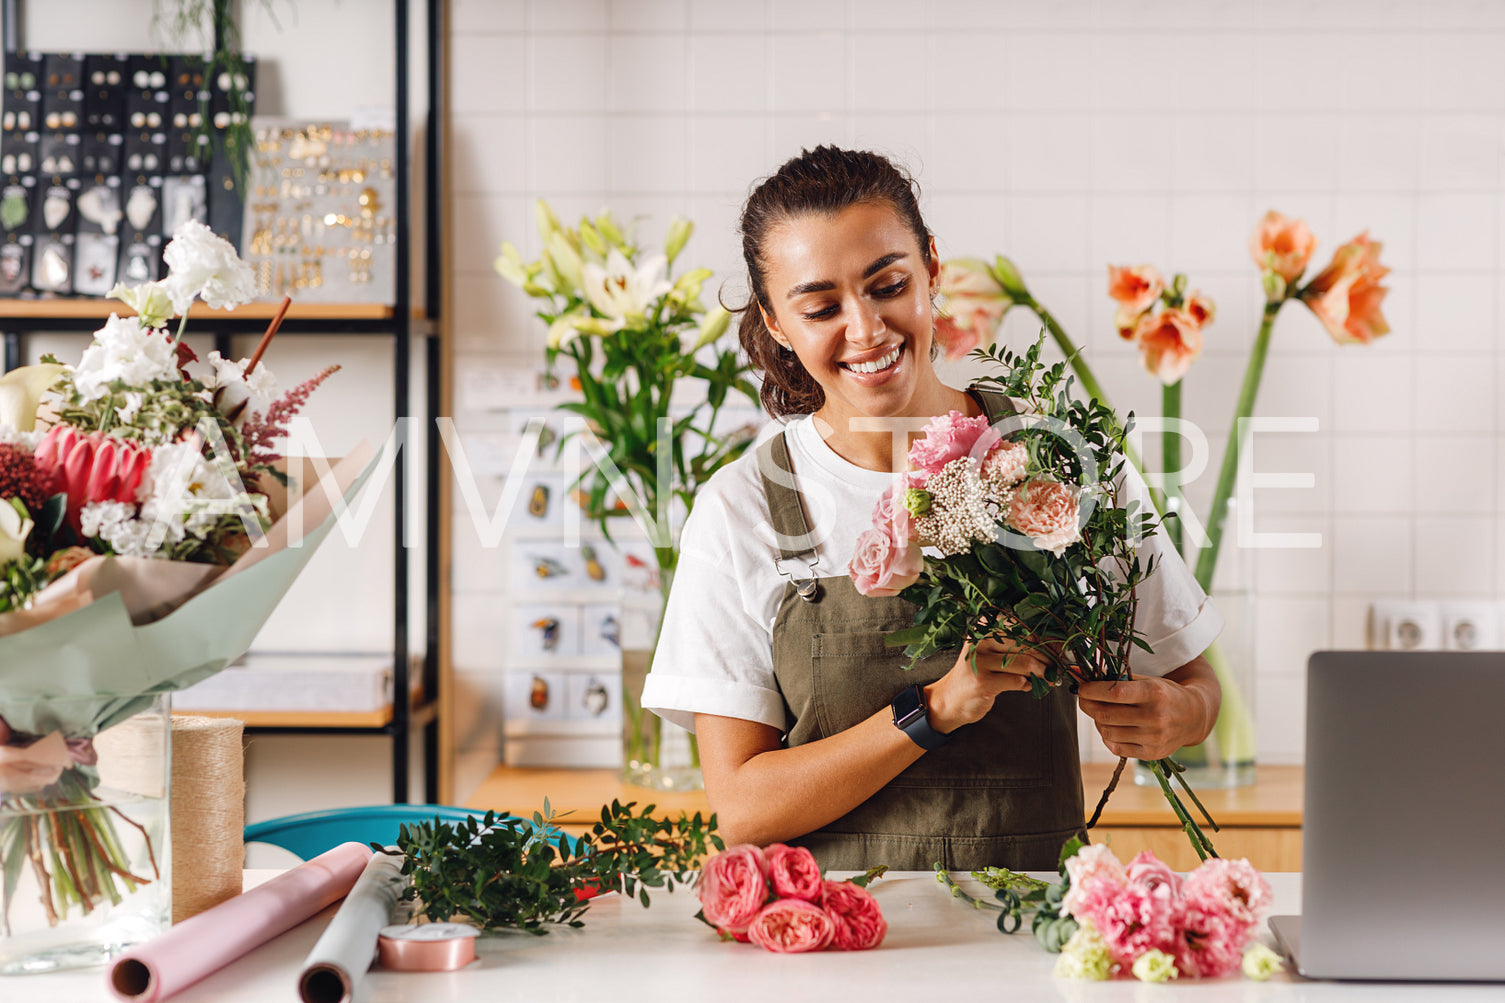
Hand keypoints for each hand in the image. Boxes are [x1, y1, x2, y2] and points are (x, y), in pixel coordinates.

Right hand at [925, 638, 1049, 733]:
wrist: (951, 699)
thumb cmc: (978, 674)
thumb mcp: (993, 654)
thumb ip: (1018, 648)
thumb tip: (1053, 649)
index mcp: (984, 627)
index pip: (1022, 627)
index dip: (1043, 639)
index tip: (1057, 650)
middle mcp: (980, 640)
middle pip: (1026, 644)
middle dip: (1047, 657)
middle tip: (1056, 666)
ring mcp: (981, 660)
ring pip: (1026, 663)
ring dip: (1043, 672)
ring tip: (1049, 678)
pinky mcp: (983, 681)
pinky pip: (1018, 681)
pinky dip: (1028, 685)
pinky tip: (1027, 686)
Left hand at [1076, 671, 1214, 760]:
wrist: (1194, 717)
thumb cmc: (1165, 694)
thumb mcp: (1147, 680)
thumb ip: (1114, 677)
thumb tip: (1076, 671)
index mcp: (1155, 693)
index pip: (1115, 693)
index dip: (1092, 691)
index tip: (1081, 687)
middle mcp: (1156, 717)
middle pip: (1107, 715)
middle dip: (1088, 705)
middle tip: (1084, 699)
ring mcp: (1154, 738)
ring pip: (1108, 732)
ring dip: (1097, 721)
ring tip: (1101, 712)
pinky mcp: (1151, 754)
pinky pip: (1116, 747)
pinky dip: (1108, 736)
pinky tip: (1112, 727)